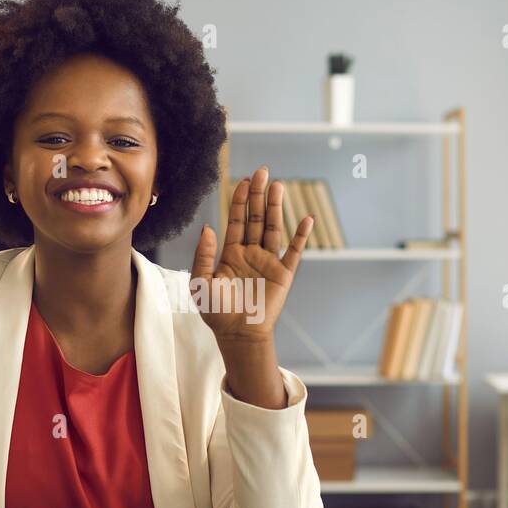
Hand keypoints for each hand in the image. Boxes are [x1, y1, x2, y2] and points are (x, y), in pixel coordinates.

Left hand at [190, 165, 311, 344]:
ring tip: (277, 185)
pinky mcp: (283, 274)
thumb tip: (208, 227)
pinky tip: (307, 219)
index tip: (242, 180)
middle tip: (261, 171)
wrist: (237, 335)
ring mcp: (268, 262)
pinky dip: (301, 236)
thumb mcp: (201, 283)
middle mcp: (251, 253)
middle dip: (258, 195)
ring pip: (273, 228)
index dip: (239, 200)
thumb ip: (203, 255)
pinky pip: (294, 251)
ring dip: (276, 207)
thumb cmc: (217, 312)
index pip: (236, 220)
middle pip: (256, 218)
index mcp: (231, 253)